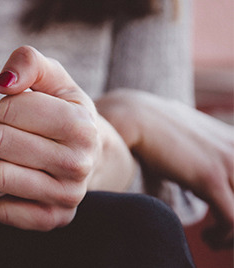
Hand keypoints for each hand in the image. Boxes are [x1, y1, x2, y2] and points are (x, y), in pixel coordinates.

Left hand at [0, 46, 135, 230]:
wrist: (91, 153)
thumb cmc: (63, 111)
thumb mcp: (53, 78)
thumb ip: (28, 62)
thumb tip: (2, 81)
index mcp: (81, 125)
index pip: (10, 108)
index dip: (8, 105)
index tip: (22, 110)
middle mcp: (79, 164)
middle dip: (0, 132)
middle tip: (17, 135)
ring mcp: (67, 196)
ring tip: (18, 157)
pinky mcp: (51, 219)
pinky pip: (2, 210)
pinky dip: (2, 194)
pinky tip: (19, 180)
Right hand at [97, 89, 233, 247]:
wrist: (134, 117)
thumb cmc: (154, 131)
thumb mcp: (190, 140)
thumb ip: (203, 154)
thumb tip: (193, 171)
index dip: (233, 204)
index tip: (223, 221)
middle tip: (222, 235)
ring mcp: (229, 162)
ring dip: (232, 236)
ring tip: (213, 239)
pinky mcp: (211, 178)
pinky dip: (223, 238)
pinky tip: (207, 238)